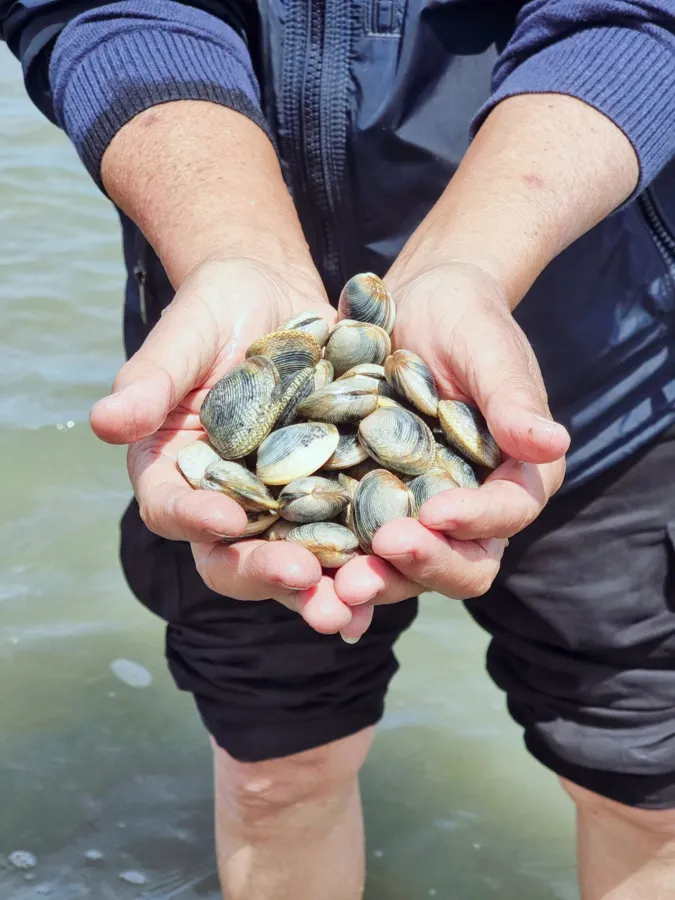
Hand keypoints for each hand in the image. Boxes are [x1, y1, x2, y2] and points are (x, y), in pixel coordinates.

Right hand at [91, 256, 366, 634]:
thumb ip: (151, 380)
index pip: (171, 509)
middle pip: (232, 555)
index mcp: (175, 472)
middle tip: (302, 580)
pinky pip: (346, 536)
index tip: (224, 518)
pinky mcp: (331, 495)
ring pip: (293, 561)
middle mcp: (224, 501)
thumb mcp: (185, 336)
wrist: (277, 295)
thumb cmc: (217, 309)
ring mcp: (280, 505)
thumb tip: (102, 422)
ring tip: (349, 607)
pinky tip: (392, 574)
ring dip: (321, 590)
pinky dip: (365, 560)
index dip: (192, 519)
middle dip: (265, 571)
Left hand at [335, 261, 568, 608]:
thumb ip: (514, 397)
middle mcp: (474, 508)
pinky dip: (338, 570)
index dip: (476, 520)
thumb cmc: (463, 318)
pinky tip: (305, 580)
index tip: (436, 512)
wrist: (414, 307)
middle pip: (463, 564)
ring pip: (409, 571)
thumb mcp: (487, 347)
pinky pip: (359, 550)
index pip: (508, 512)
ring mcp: (421, 514)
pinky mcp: (374, 509)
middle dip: (425, 567)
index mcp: (517, 475)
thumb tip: (554, 442)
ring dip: (377, 584)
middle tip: (380, 558)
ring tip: (336, 586)